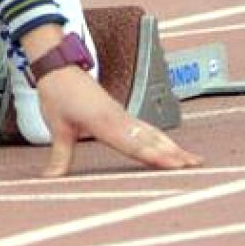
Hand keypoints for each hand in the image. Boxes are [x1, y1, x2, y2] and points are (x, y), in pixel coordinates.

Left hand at [33, 67, 201, 176]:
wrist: (59, 66)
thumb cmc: (58, 94)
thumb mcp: (57, 127)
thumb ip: (59, 156)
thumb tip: (49, 179)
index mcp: (104, 122)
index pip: (133, 144)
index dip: (154, 155)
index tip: (174, 164)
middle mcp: (119, 118)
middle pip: (151, 139)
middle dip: (174, 154)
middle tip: (196, 167)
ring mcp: (123, 115)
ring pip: (154, 133)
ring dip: (174, 147)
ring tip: (194, 161)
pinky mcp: (122, 114)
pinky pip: (147, 128)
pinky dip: (163, 139)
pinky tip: (173, 148)